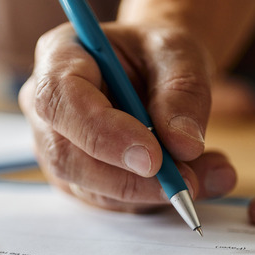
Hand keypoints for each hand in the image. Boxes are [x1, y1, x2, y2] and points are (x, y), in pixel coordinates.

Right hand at [19, 23, 236, 211]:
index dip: (102, 133)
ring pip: (90, 187)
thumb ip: (183, 92)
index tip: (153, 156)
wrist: (157, 70)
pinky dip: (154, 198)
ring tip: (208, 175)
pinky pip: (110, 201)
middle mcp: (47, 106)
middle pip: (66, 155)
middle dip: (128, 178)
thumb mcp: (180, 53)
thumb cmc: (158, 54)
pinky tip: (195, 179)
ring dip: (150, 192)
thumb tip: (183, 145)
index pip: (60, 100)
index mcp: (59, 56)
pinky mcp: (78, 178)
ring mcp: (56, 146)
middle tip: (186, 181)